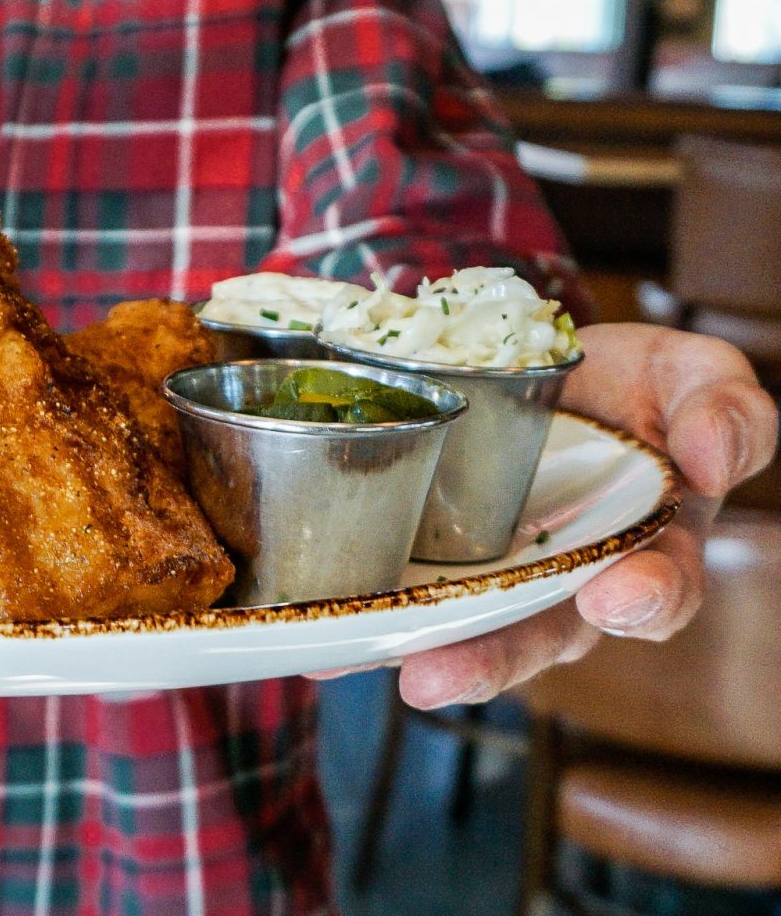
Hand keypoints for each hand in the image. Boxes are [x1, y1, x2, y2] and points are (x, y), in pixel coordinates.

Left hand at [391, 323, 776, 708]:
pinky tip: (315, 650)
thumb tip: (712, 458)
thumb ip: (726, 412)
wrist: (549, 364)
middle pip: (535, 638)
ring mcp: (496, 578)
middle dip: (488, 660)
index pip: (658, 594)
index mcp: (649, 551)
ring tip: (354, 664)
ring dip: (406, 652)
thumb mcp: (694, 379)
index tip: (618, 594)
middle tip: (435, 677)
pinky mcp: (434, 561)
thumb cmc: (637, 389)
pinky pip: (399, 603)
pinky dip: (356, 627)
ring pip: (457, 632)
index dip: (643, 600)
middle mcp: (568, 584)